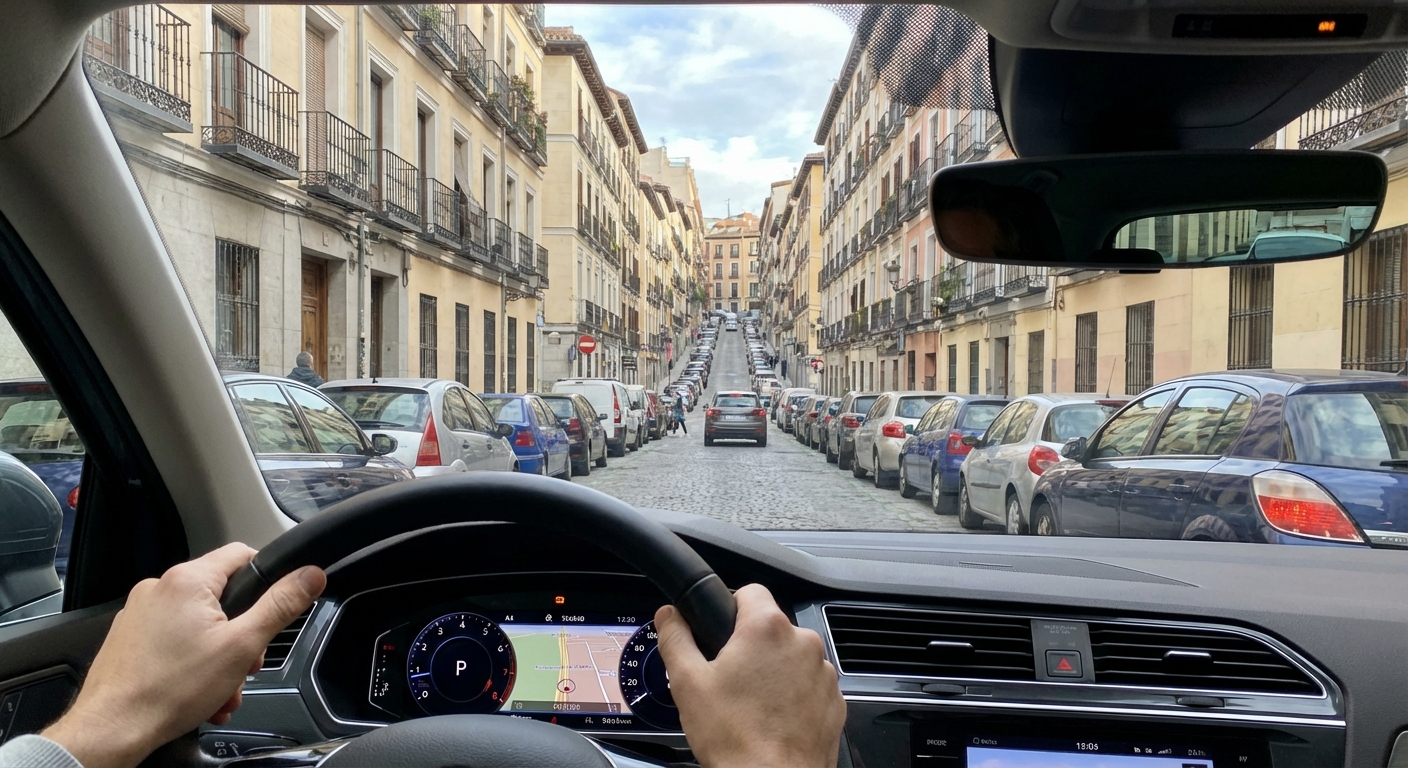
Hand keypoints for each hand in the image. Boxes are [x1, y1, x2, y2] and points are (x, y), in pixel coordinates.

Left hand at [42, 544, 325, 767]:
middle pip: (221, 596)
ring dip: (219, 653)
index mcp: (187, 580)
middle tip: (246, 663)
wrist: (113, 727)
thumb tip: (309, 576)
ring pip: (198, 623)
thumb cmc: (169, 689)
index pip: (242, 554)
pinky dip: (191, 660)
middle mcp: (158, 588)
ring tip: (220, 687)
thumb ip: (280, 605)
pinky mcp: (129, 637)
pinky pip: (173, 638)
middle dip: (241, 633)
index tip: (277, 603)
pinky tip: (198, 690)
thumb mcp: (243, 646)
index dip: (267, 577)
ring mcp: (139, 613)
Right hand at [656, 584, 844, 767]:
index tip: (721, 627)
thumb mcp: (688, 683)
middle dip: (750, 645)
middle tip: (729, 676)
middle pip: (772, 627)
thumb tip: (669, 616)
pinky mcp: (834, 701)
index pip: (751, 591)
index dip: (731, 606)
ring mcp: (823, 673)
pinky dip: (794, 694)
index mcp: (767, 629)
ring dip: (774, 670)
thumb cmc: (735, 738)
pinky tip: (773, 716)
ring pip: (792, 656)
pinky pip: (810, 684)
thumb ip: (676, 638)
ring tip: (751, 702)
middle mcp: (803, 644)